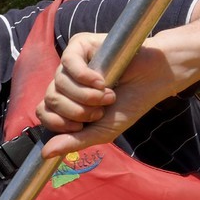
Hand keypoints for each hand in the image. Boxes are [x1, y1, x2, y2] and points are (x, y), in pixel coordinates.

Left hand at [34, 33, 186, 156]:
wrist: (155, 78)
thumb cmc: (129, 104)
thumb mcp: (102, 131)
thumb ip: (74, 142)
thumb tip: (45, 154)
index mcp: (66, 101)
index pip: (43, 112)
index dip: (59, 122)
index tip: (81, 126)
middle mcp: (64, 82)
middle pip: (50, 99)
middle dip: (78, 111)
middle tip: (101, 109)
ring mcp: (70, 63)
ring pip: (59, 83)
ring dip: (87, 96)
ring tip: (109, 95)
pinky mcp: (79, 45)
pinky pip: (68, 63)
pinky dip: (85, 77)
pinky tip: (102, 81)